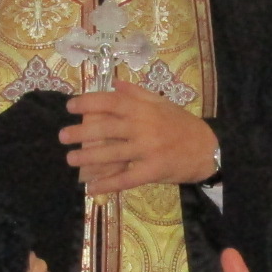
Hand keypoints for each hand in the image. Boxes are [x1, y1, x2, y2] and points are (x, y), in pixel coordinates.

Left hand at [63, 83, 218, 192]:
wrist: (209, 149)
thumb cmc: (182, 125)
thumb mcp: (163, 103)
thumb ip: (138, 94)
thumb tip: (114, 83)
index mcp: (144, 109)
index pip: (111, 102)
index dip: (88, 103)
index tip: (70, 107)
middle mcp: (143, 127)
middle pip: (105, 129)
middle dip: (80, 132)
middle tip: (62, 136)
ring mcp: (147, 150)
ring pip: (111, 154)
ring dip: (88, 158)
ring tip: (71, 159)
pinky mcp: (153, 170)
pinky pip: (126, 178)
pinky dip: (107, 184)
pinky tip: (90, 188)